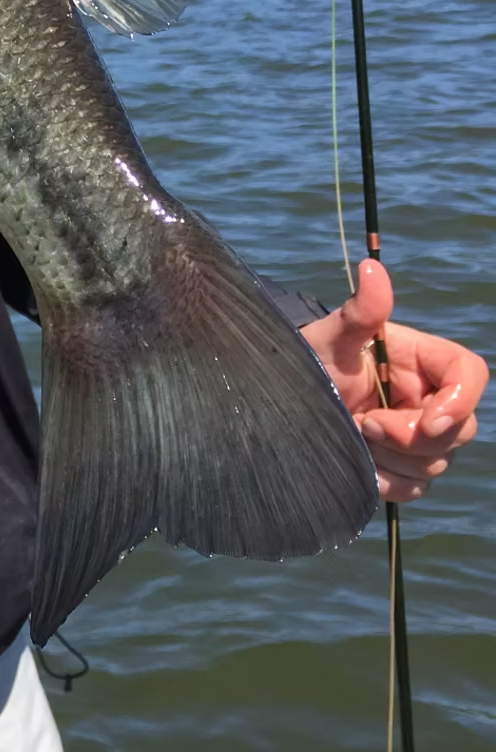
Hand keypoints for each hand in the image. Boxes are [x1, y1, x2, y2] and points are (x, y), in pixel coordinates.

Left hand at [301, 260, 487, 501]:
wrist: (281, 399)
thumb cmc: (309, 359)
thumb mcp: (330, 336)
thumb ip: (359, 310)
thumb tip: (371, 265)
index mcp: (420, 360)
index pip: (469, 374)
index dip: (461, 400)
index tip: (429, 421)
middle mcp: (427, 396)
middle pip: (459, 428)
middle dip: (412, 435)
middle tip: (364, 422)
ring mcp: (417, 433)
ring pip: (437, 461)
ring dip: (394, 457)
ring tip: (353, 432)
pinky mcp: (403, 464)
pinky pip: (415, 486)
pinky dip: (387, 479)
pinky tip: (357, 460)